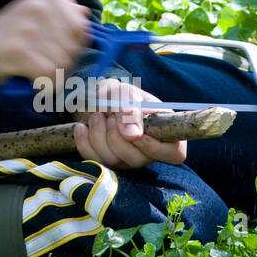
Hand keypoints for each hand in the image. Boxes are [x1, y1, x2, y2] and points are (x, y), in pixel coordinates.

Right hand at [0, 0, 90, 86]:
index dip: (73, 46)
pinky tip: (31, 78)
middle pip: (73, 48)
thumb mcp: (39, 14)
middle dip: (63, 62)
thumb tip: (85, 15)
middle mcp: (38, 7)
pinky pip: (49, 74)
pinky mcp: (18, 50)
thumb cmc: (14, 34)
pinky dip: (44, 84)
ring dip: (52, 75)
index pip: (81, 28)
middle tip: (43, 62)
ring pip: (63, 63)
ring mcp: (27, 28)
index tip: (55, 49)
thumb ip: (64, 13)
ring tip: (35, 69)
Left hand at [72, 78, 187, 169]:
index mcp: (165, 134)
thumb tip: (133, 136)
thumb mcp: (126, 93)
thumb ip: (130, 109)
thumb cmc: (121, 95)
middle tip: (111, 116)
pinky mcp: (106, 163)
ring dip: (99, 134)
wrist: (98, 99)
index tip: (138, 134)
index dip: (156, 149)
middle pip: (137, 159)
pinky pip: (93, 160)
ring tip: (98, 115)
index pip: (174, 154)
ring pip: (113, 160)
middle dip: (116, 135)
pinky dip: (84, 142)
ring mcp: (127, 161)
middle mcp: (148, 153)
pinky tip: (82, 127)